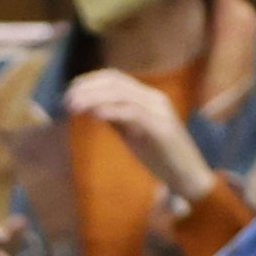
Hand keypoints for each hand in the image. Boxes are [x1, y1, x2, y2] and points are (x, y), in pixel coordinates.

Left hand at [62, 69, 212, 203]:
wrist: (189, 177)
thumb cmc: (161, 158)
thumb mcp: (132, 134)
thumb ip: (116, 119)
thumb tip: (92, 108)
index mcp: (147, 98)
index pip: (115, 78)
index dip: (90, 81)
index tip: (69, 92)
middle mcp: (154, 99)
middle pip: (116, 81)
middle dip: (87, 87)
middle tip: (66, 100)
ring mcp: (159, 112)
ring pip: (123, 94)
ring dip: (95, 97)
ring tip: (74, 107)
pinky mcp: (162, 129)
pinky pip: (134, 113)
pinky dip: (113, 111)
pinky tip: (95, 115)